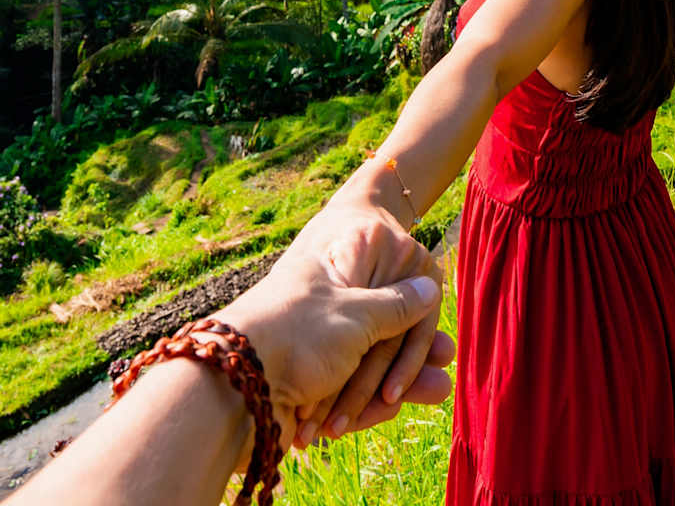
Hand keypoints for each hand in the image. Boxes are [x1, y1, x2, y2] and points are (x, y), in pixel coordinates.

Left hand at [214, 204, 451, 446]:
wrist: (231, 388)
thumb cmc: (295, 335)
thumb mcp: (355, 315)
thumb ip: (396, 305)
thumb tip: (428, 285)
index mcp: (335, 268)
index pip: (386, 286)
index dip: (415, 315)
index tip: (441, 339)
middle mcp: (325, 302)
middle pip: (379, 329)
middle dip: (411, 355)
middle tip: (443, 374)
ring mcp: (314, 344)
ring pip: (366, 363)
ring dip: (399, 380)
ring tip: (436, 392)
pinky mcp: (306, 381)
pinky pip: (346, 388)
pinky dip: (368, 400)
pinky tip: (393, 406)